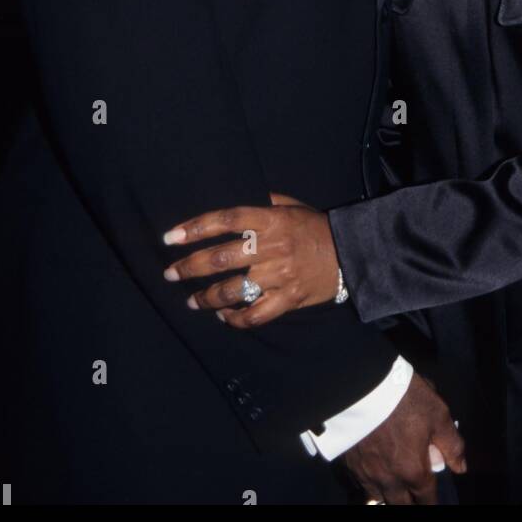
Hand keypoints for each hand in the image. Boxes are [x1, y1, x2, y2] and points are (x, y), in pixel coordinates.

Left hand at [162, 193, 338, 327]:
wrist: (351, 253)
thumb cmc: (316, 227)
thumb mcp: (292, 206)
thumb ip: (263, 202)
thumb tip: (233, 206)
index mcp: (271, 220)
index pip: (226, 220)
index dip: (195, 227)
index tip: (170, 237)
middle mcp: (272, 247)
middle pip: (221, 258)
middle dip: (190, 267)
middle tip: (171, 274)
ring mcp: (280, 276)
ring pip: (234, 290)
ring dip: (207, 298)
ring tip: (192, 301)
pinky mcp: (289, 299)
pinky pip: (256, 314)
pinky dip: (236, 319)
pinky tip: (224, 317)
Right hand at [343, 372, 465, 505]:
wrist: (361, 385)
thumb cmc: (404, 399)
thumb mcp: (437, 415)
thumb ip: (451, 444)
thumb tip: (460, 467)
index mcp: (413, 471)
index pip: (426, 500)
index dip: (431, 503)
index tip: (432, 501)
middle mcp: (388, 479)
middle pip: (400, 505)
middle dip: (410, 504)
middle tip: (415, 497)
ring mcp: (365, 473)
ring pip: (378, 497)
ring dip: (389, 495)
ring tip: (395, 486)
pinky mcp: (348, 463)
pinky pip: (361, 484)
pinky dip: (370, 483)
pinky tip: (374, 473)